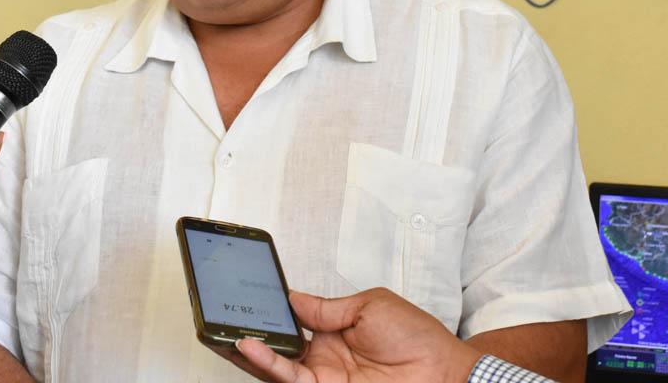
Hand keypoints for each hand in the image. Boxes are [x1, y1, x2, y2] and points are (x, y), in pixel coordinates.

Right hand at [234, 288, 481, 382]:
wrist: (445, 373)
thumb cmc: (418, 337)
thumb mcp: (370, 305)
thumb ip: (326, 306)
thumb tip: (292, 296)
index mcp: (334, 330)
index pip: (293, 318)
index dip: (270, 308)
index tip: (247, 292)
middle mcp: (323, 356)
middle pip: (278, 344)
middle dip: (250, 330)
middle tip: (221, 316)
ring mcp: (323, 377)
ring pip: (276, 365)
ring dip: (250, 349)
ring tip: (226, 331)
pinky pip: (290, 378)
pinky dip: (269, 363)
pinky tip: (252, 347)